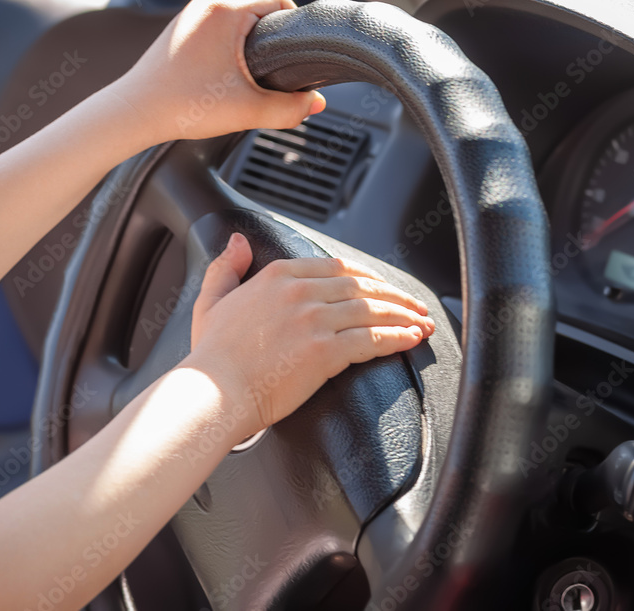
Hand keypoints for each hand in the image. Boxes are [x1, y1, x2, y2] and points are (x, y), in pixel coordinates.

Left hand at [111, 0, 325, 143]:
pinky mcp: (178, 33)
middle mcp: (206, 6)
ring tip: (247, 81)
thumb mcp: (248, 111)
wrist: (135, 113)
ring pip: (235, 25)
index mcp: (226, 11)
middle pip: (257, 13)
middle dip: (270, 42)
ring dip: (248, 48)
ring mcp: (189, 18)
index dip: (295, 27)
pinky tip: (223, 80)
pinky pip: (215, 34)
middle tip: (274, 76)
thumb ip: (289, 109)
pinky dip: (226, 53)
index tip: (298, 55)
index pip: (278, 0)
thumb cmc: (183, 105)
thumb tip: (314, 103)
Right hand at [184, 233, 433, 439]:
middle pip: (363, 286)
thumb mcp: (212, 300)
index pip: (337, 267)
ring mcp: (314, 320)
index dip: (368, 277)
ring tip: (422, 323)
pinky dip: (397, 337)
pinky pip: (372, 339)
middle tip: (416, 306)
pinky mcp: (325, 351)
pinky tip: (411, 339)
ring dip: (404, 315)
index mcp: (278, 275)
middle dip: (395, 295)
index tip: (383, 287)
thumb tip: (239, 241)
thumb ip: (226, 267)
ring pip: (373, 310)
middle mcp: (300, 291)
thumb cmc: (211, 355)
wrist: (213, 392)